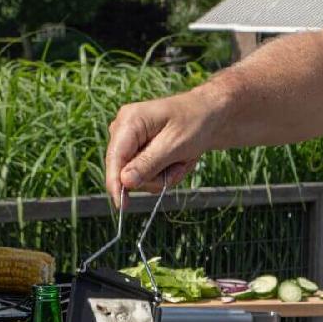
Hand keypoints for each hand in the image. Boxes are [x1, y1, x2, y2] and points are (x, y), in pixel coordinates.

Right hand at [105, 86, 223, 206]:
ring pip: (138, 177)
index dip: (115, 183)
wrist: (207, 116)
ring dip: (163, 177)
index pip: (115, 157)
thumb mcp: (174, 145)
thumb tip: (125, 182)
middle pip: (126, 171)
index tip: (121, 206)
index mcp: (129, 121)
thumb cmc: (194, 124)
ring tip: (181, 162)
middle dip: (155, 177)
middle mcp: (123, 130)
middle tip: (179, 168)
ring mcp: (130, 141)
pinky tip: (177, 162)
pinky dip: (164, 174)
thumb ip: (149, 163)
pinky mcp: (137, 151)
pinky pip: (146, 175)